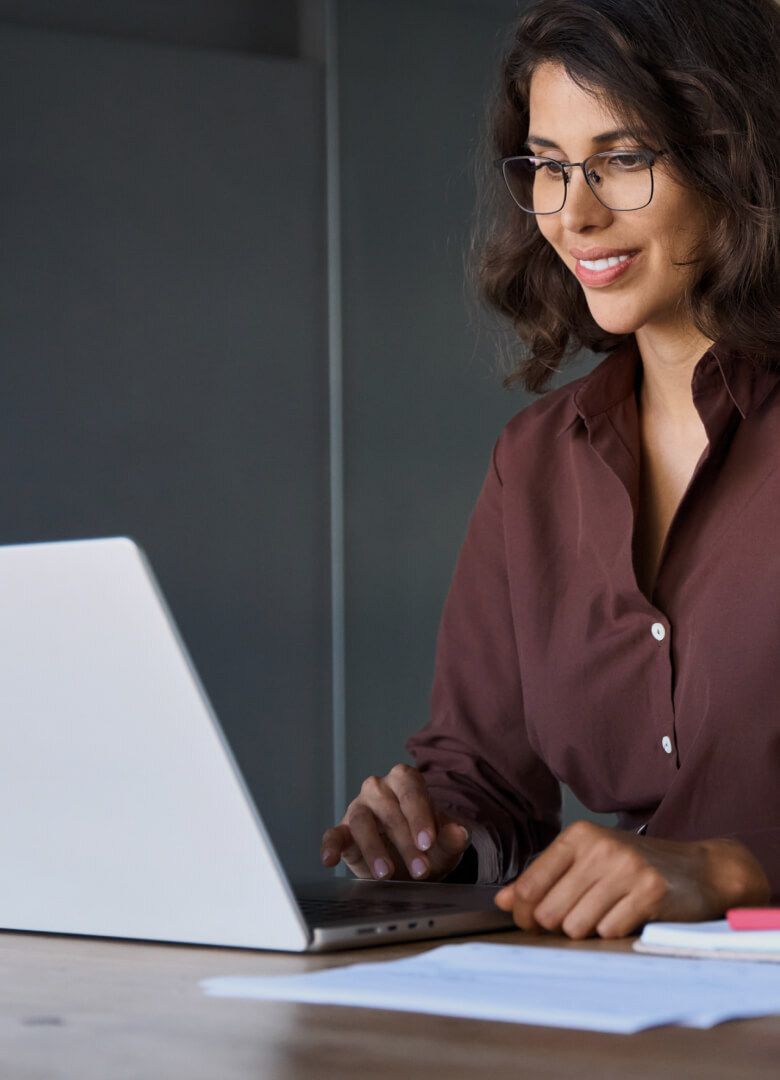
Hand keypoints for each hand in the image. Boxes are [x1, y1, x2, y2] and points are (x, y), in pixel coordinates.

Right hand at [319, 763, 472, 880]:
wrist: (411, 861)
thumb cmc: (427, 845)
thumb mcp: (444, 844)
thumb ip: (452, 838)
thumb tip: (459, 833)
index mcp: (406, 781)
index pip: (411, 790)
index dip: (419, 816)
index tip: (428, 842)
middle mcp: (379, 789)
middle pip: (388, 808)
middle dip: (405, 840)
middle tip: (420, 869)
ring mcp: (359, 808)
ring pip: (361, 820)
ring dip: (373, 848)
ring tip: (386, 874)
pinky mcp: (343, 830)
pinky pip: (333, 834)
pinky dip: (330, 846)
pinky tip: (330, 860)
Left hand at [493, 819, 770, 939]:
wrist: (700, 869)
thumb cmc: (634, 867)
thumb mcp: (587, 862)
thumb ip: (544, 879)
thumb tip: (503, 902)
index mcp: (578, 836)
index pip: (530, 886)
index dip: (525, 913)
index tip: (532, 921)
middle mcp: (600, 848)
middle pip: (550, 912)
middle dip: (558, 926)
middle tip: (578, 919)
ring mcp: (626, 869)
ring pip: (577, 926)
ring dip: (588, 930)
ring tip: (606, 914)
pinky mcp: (650, 893)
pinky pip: (609, 932)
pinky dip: (614, 933)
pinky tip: (627, 918)